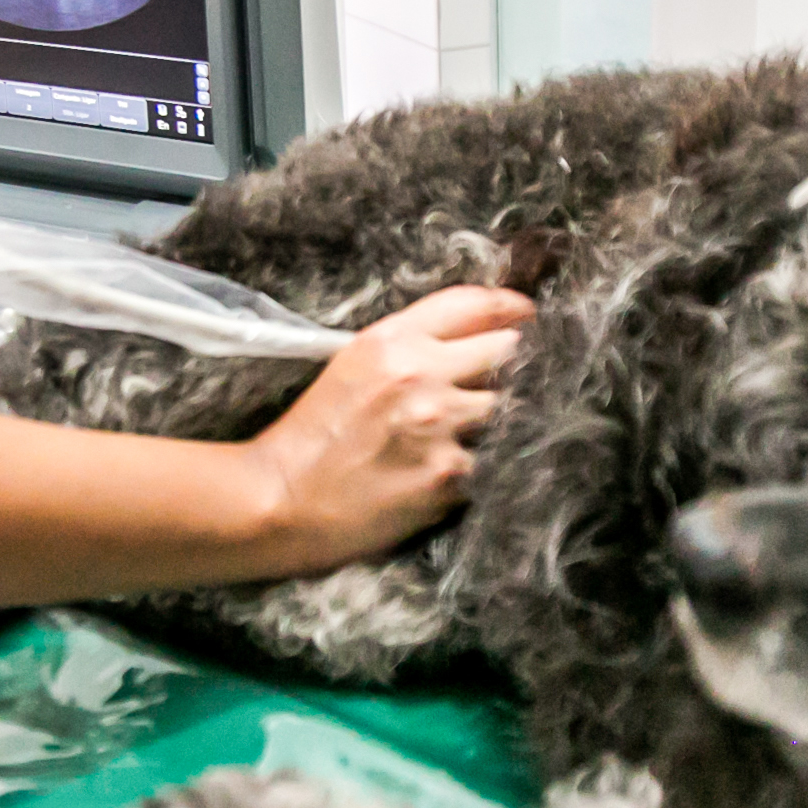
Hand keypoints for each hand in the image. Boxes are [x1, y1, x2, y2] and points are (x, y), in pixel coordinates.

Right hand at [245, 284, 531, 572]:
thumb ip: (414, 342)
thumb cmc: (315, 435)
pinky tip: (448, 475)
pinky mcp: (448, 476)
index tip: (528, 315)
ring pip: (507, 409)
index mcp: (390, 340)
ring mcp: (439, 426)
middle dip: (513, 365)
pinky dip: (480, 468)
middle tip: (506, 383)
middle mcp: (420, 374)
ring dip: (498, 421)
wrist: (279, 502)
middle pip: (507, 352)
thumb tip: (487, 324)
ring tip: (464, 437)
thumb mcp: (354, 365)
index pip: (473, 305)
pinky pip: (492, 462)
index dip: (510, 307)